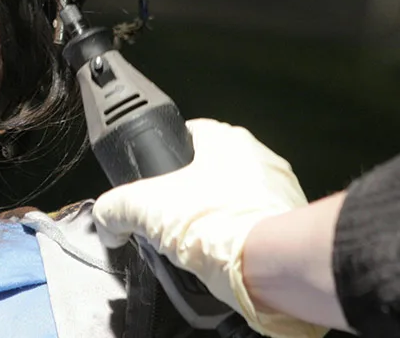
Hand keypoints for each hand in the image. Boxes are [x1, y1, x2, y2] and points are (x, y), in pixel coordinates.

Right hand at [92, 119, 326, 337]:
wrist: (271, 266)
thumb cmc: (214, 222)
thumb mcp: (142, 209)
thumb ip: (114, 208)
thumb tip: (108, 222)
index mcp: (225, 139)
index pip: (188, 133)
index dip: (164, 155)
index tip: (153, 179)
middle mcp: (258, 157)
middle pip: (211, 169)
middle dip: (189, 193)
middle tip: (170, 219)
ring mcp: (281, 190)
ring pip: (234, 199)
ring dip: (215, 217)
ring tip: (196, 244)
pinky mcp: (291, 224)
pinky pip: (254, 226)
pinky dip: (237, 240)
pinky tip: (222, 258)